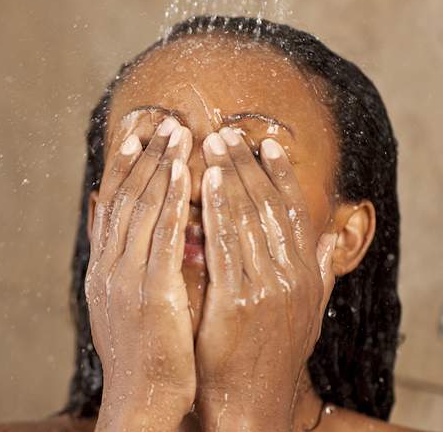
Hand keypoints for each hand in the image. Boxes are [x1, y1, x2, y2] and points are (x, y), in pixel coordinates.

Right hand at [86, 113, 194, 430]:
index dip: (122, 168)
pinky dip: (170, 198)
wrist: (142, 399)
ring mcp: (124, 278)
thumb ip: (124, 266)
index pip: (110, 207)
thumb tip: (122, 233)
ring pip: (140, 208)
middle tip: (160, 120)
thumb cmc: (144, 357)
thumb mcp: (123, 307)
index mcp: (103, 270)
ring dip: (158, 166)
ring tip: (175, 132)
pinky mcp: (149, 291)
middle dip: (142, 157)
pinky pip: (160, 234)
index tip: (134, 135)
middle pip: (123, 198)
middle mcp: (107, 267)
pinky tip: (183, 171)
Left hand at [195, 128, 336, 430]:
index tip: (267, 142)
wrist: (252, 407)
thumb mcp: (305, 315)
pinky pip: (226, 247)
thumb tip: (327, 236)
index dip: (279, 174)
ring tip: (214, 143)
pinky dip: (219, 211)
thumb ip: (316, 274)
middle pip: (268, 207)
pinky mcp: (237, 302)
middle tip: (227, 131)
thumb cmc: (270, 360)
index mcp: (304, 276)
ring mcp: (266, 289)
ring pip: (248, 219)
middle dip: (248, 164)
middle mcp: (290, 277)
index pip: (292, 213)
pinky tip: (207, 183)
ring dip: (232, 176)